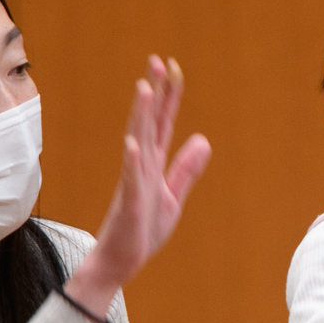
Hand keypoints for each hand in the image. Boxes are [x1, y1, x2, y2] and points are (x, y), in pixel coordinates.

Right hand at [65, 56, 212, 317]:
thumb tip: (203, 139)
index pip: (163, 123)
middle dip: (154, 93)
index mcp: (153, 164)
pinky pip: (129, 180)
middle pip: (149, 123)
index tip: (171, 66)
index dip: (169, 96)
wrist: (120, 262)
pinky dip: (131, 162)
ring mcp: (133, 183)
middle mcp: (141, 167)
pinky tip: (132, 144)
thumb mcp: (172, 197)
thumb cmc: (142, 229)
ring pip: (137, 143)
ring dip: (141, 116)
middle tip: (156, 61)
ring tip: (144, 88)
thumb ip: (186, 169)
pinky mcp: (128, 204)